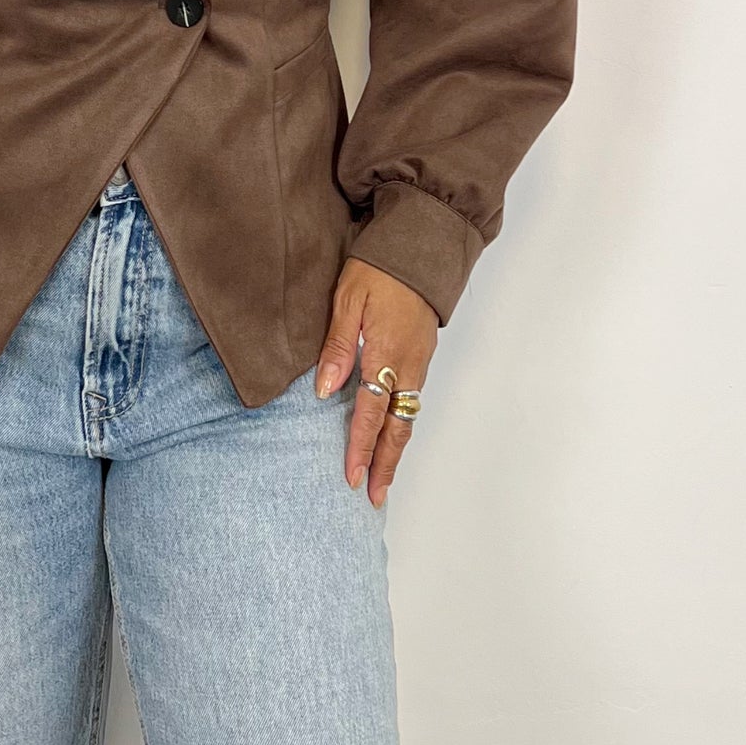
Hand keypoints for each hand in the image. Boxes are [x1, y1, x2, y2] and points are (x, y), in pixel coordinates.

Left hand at [313, 259, 438, 506]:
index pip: (370, 411)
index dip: (359, 446)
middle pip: (397, 427)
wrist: (420, 247)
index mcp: (386, 352)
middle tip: (373, 497)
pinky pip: (412, 402)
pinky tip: (391, 438)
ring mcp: (418, 362)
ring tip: (382, 478)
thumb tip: (324, 390)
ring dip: (394, 450)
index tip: (351, 476)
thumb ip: (337, 345)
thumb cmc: (380, 267)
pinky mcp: (422, 356)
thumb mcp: (348, 299)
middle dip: (384, 464)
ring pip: (407, 417)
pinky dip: (401, 427)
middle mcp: (408, 365)